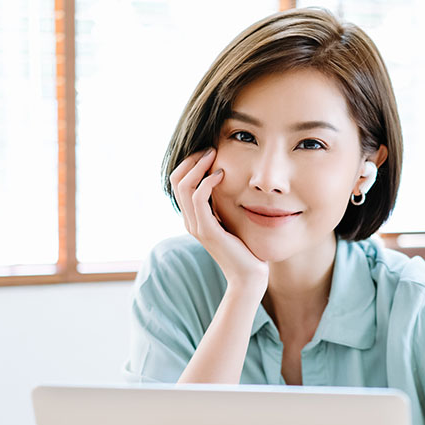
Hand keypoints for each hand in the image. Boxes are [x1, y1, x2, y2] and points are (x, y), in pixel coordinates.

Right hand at [170, 148, 268, 296]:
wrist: (248, 276)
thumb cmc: (245, 249)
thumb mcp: (231, 221)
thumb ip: (223, 205)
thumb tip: (226, 183)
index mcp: (193, 218)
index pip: (179, 183)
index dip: (190, 163)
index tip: (209, 153)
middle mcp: (190, 221)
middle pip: (176, 180)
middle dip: (192, 160)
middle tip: (210, 149)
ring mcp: (196, 226)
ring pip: (184, 186)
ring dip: (198, 166)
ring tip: (215, 156)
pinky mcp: (207, 230)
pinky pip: (198, 198)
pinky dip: (207, 181)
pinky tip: (221, 174)